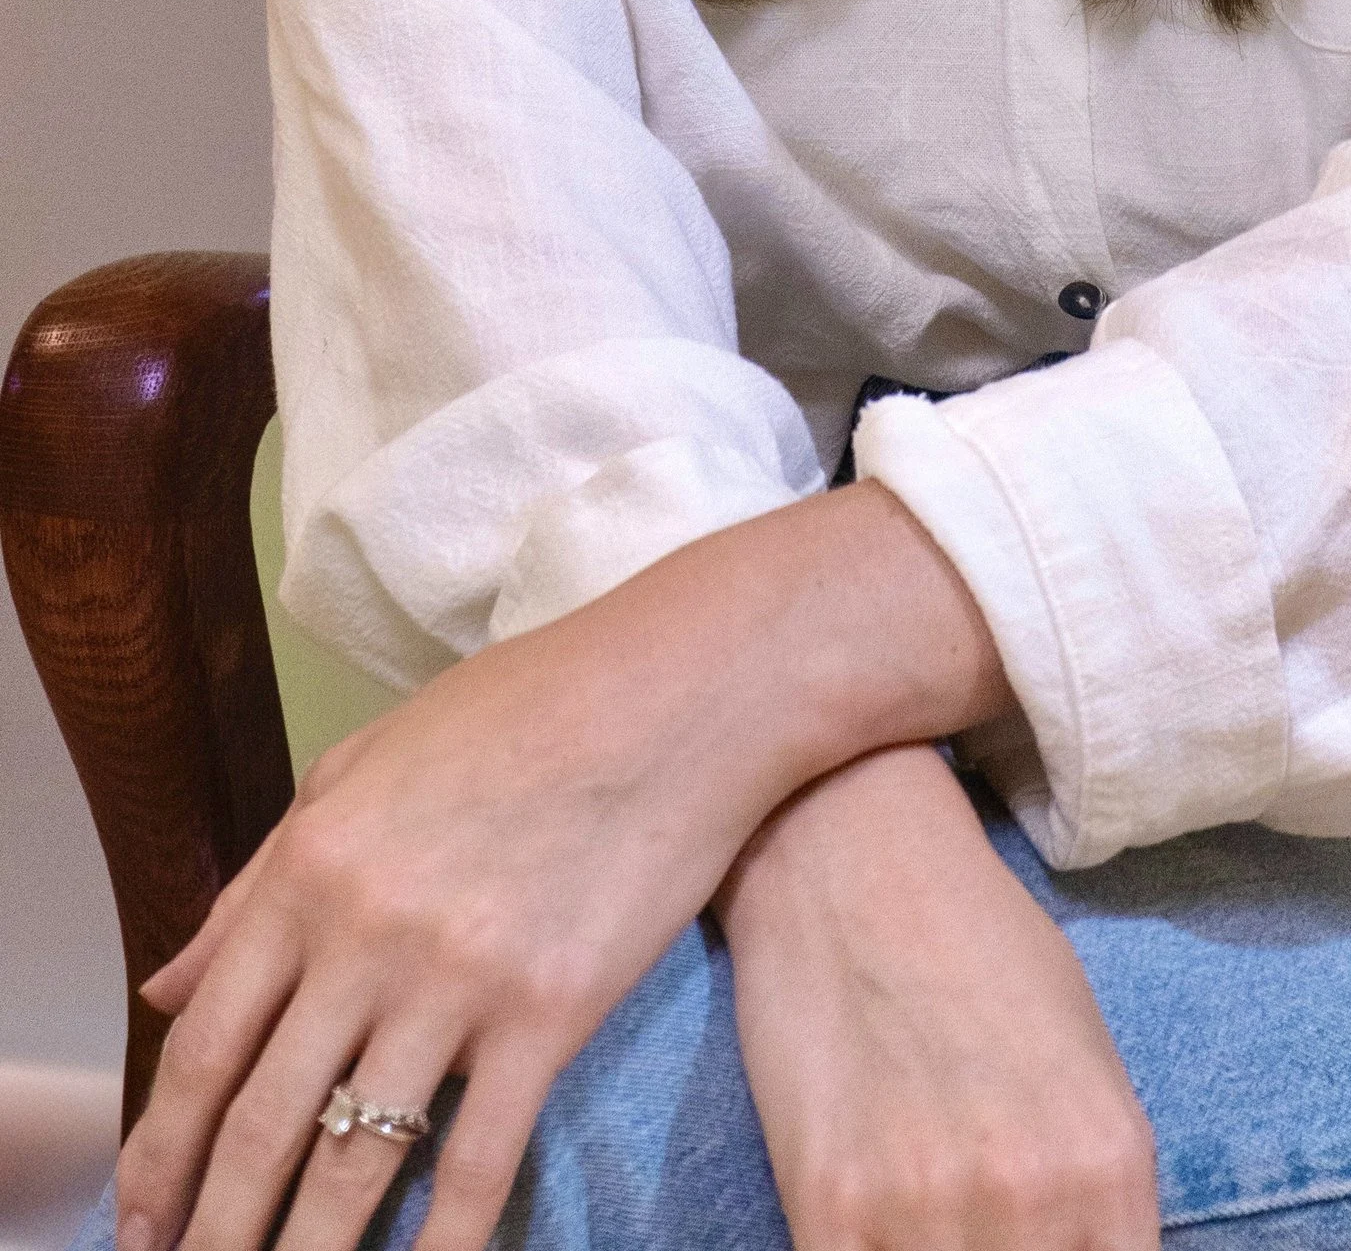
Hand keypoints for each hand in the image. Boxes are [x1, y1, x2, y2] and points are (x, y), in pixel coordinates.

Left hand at [113, 485, 1007, 1250]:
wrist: (682, 688)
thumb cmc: (528, 707)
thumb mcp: (365, 763)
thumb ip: (261, 880)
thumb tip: (170, 986)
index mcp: (312, 865)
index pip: (205, 1048)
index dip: (158, 1156)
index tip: (136, 1226)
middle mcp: (367, 932)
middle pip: (262, 1124)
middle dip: (213, 1231)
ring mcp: (458, 979)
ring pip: (355, 1162)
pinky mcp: (549, 1013)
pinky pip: (476, 1163)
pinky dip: (439, 1245)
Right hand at [721, 747, 1158, 1250]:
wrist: (857, 855)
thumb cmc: (980, 946)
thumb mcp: (1086, 1060)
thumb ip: (1093, 1186)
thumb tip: (1090, 1250)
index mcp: (1110, 1158)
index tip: (1056, 1245)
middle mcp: (1031, 1193)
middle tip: (991, 1228)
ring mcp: (927, 1206)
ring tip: (934, 1221)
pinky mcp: (829, 1207)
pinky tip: (879, 1228)